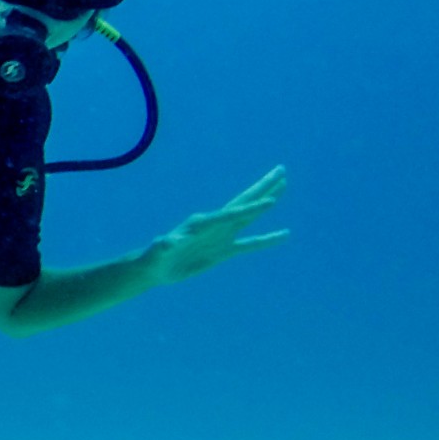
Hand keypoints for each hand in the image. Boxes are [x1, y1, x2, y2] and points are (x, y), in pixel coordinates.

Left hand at [147, 166, 289, 285]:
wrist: (156, 269)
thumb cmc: (154, 258)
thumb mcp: (158, 251)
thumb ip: (164, 245)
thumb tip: (169, 241)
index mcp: (201, 222)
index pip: (230, 214)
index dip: (249, 209)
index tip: (269, 201)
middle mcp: (214, 224)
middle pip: (244, 202)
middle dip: (263, 187)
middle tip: (281, 170)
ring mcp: (220, 236)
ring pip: (249, 217)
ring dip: (265, 202)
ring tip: (283, 186)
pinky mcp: (223, 251)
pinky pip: (251, 244)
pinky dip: (267, 240)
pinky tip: (284, 234)